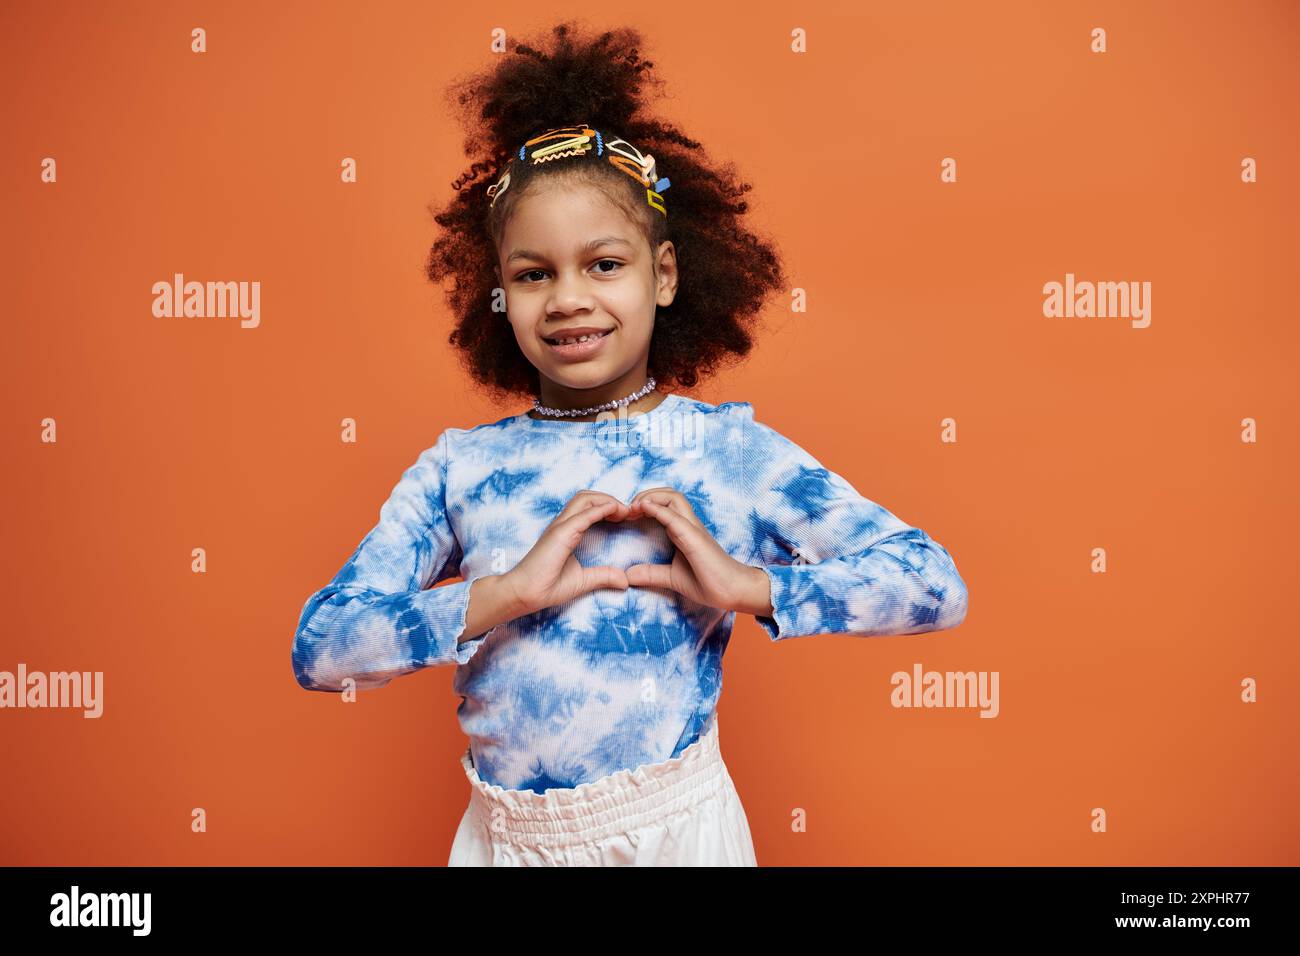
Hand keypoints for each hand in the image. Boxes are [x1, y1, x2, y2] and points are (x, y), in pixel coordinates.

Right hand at [498, 491, 631, 615]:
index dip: (609, 507)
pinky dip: (601, 508)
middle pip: (588, 497)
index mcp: (567, 531)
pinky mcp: (560, 534)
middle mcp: (563, 524)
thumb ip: (603, 576)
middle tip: (629, 511)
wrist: (525, 594)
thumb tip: (625, 580)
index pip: (589, 507)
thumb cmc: (547, 586)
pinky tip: (615, 511)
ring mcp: (560, 526)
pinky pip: (583, 514)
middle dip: (610, 499)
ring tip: (624, 511)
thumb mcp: (583, 580)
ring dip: (608, 500)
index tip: (627, 516)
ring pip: (585, 499)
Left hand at [624, 487, 772, 614]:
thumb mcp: (671, 577)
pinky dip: (658, 508)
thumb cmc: (708, 582)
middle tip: (627, 509)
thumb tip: (628, 575)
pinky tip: (643, 508)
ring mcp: (693, 528)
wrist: (732, 591)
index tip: (626, 515)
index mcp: (682, 530)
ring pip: (674, 497)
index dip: (644, 503)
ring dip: (651, 496)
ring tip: (634, 507)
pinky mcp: (695, 537)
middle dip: (646, 494)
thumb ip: (651, 573)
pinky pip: (675, 516)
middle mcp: (688, 524)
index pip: (664, 504)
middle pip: (669, 493)